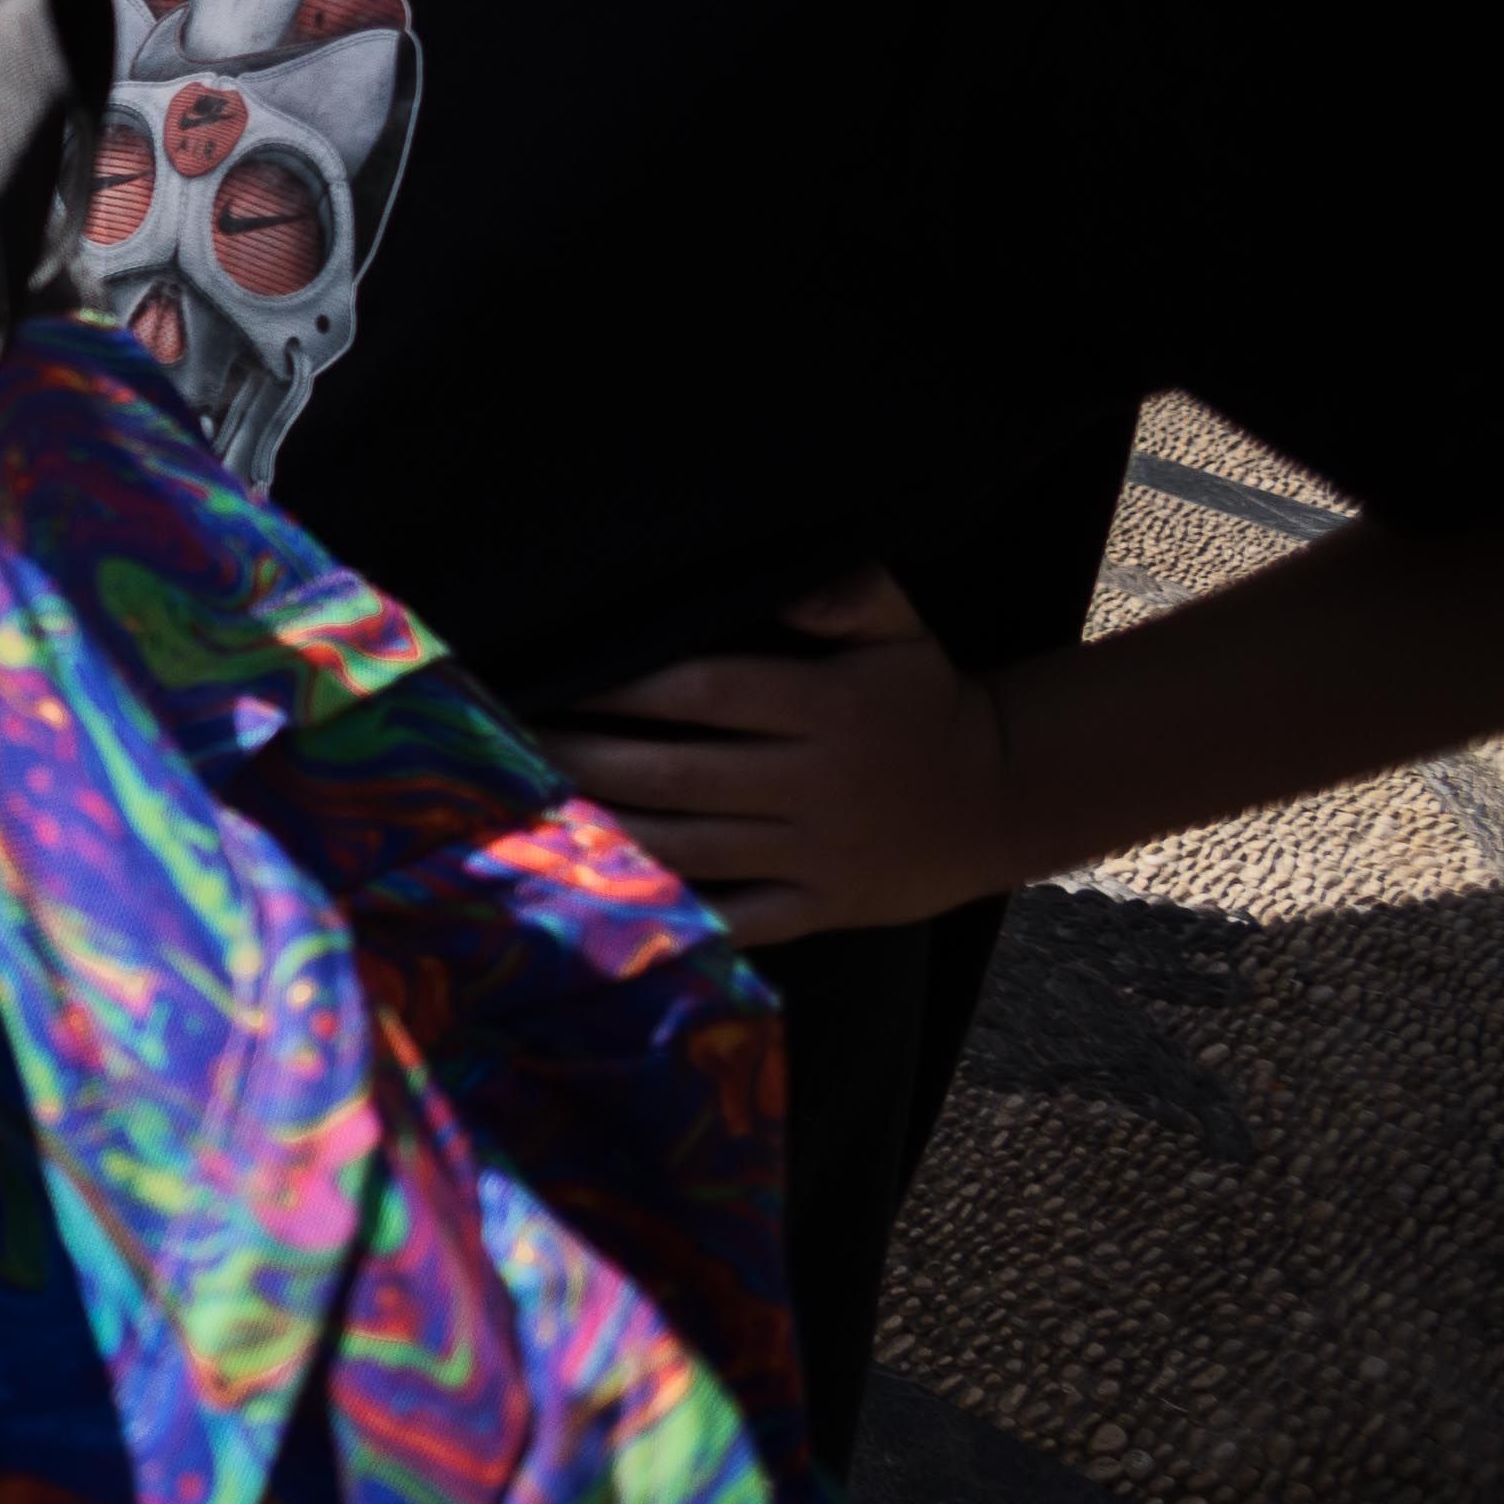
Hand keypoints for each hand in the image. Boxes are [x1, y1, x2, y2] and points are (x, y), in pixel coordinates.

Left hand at [539, 569, 1019, 943]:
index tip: (555, 679)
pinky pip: (738, 921)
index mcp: (826, 709)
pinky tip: (601, 901)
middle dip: (585, 764)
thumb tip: (796, 583)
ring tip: (525, 817)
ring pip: (692, 850)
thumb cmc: (921, 702)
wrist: (998, 801)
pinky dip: (673, 917)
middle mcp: (815, 784)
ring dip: (605, 837)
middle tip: (505, 752)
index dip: (625, 688)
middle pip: (678, 777)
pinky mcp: (822, 908)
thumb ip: (851, 592)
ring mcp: (817, 854)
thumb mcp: (903, 633)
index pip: (706, 693)